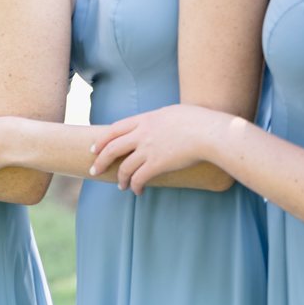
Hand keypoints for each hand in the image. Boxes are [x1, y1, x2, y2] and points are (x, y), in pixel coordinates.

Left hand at [90, 104, 223, 193]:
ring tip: (121, 185)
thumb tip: (156, 125)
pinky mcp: (157, 164)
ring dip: (120, 178)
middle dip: (101, 161)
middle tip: (95, 170)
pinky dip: (135, 186)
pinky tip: (137, 191)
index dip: (102, 140)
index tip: (95, 148)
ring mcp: (148, 149)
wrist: (207, 132)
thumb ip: (158, 120)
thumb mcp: (172, 113)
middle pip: (112, 148)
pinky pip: (139, 178)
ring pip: (124, 167)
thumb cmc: (197, 121)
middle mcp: (142, 134)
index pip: (115, 129)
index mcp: (145, 119)